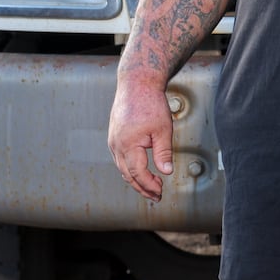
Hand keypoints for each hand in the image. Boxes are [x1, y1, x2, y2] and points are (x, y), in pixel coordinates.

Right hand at [108, 79, 174, 201]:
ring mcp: (113, 140)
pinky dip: (130, 168)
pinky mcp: (114, 136)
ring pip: (122, 168)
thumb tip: (166, 172)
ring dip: (135, 179)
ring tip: (150, 186)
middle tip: (156, 195)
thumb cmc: (150, 102)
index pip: (138, 174)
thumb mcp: (162, 129)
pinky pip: (120, 158)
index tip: (160, 191)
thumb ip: (163, 153)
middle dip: (142, 188)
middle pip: (127, 175)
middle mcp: (116, 145)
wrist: (137, 83)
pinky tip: (140, 170)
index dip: (149, 185)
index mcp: (128, 144)